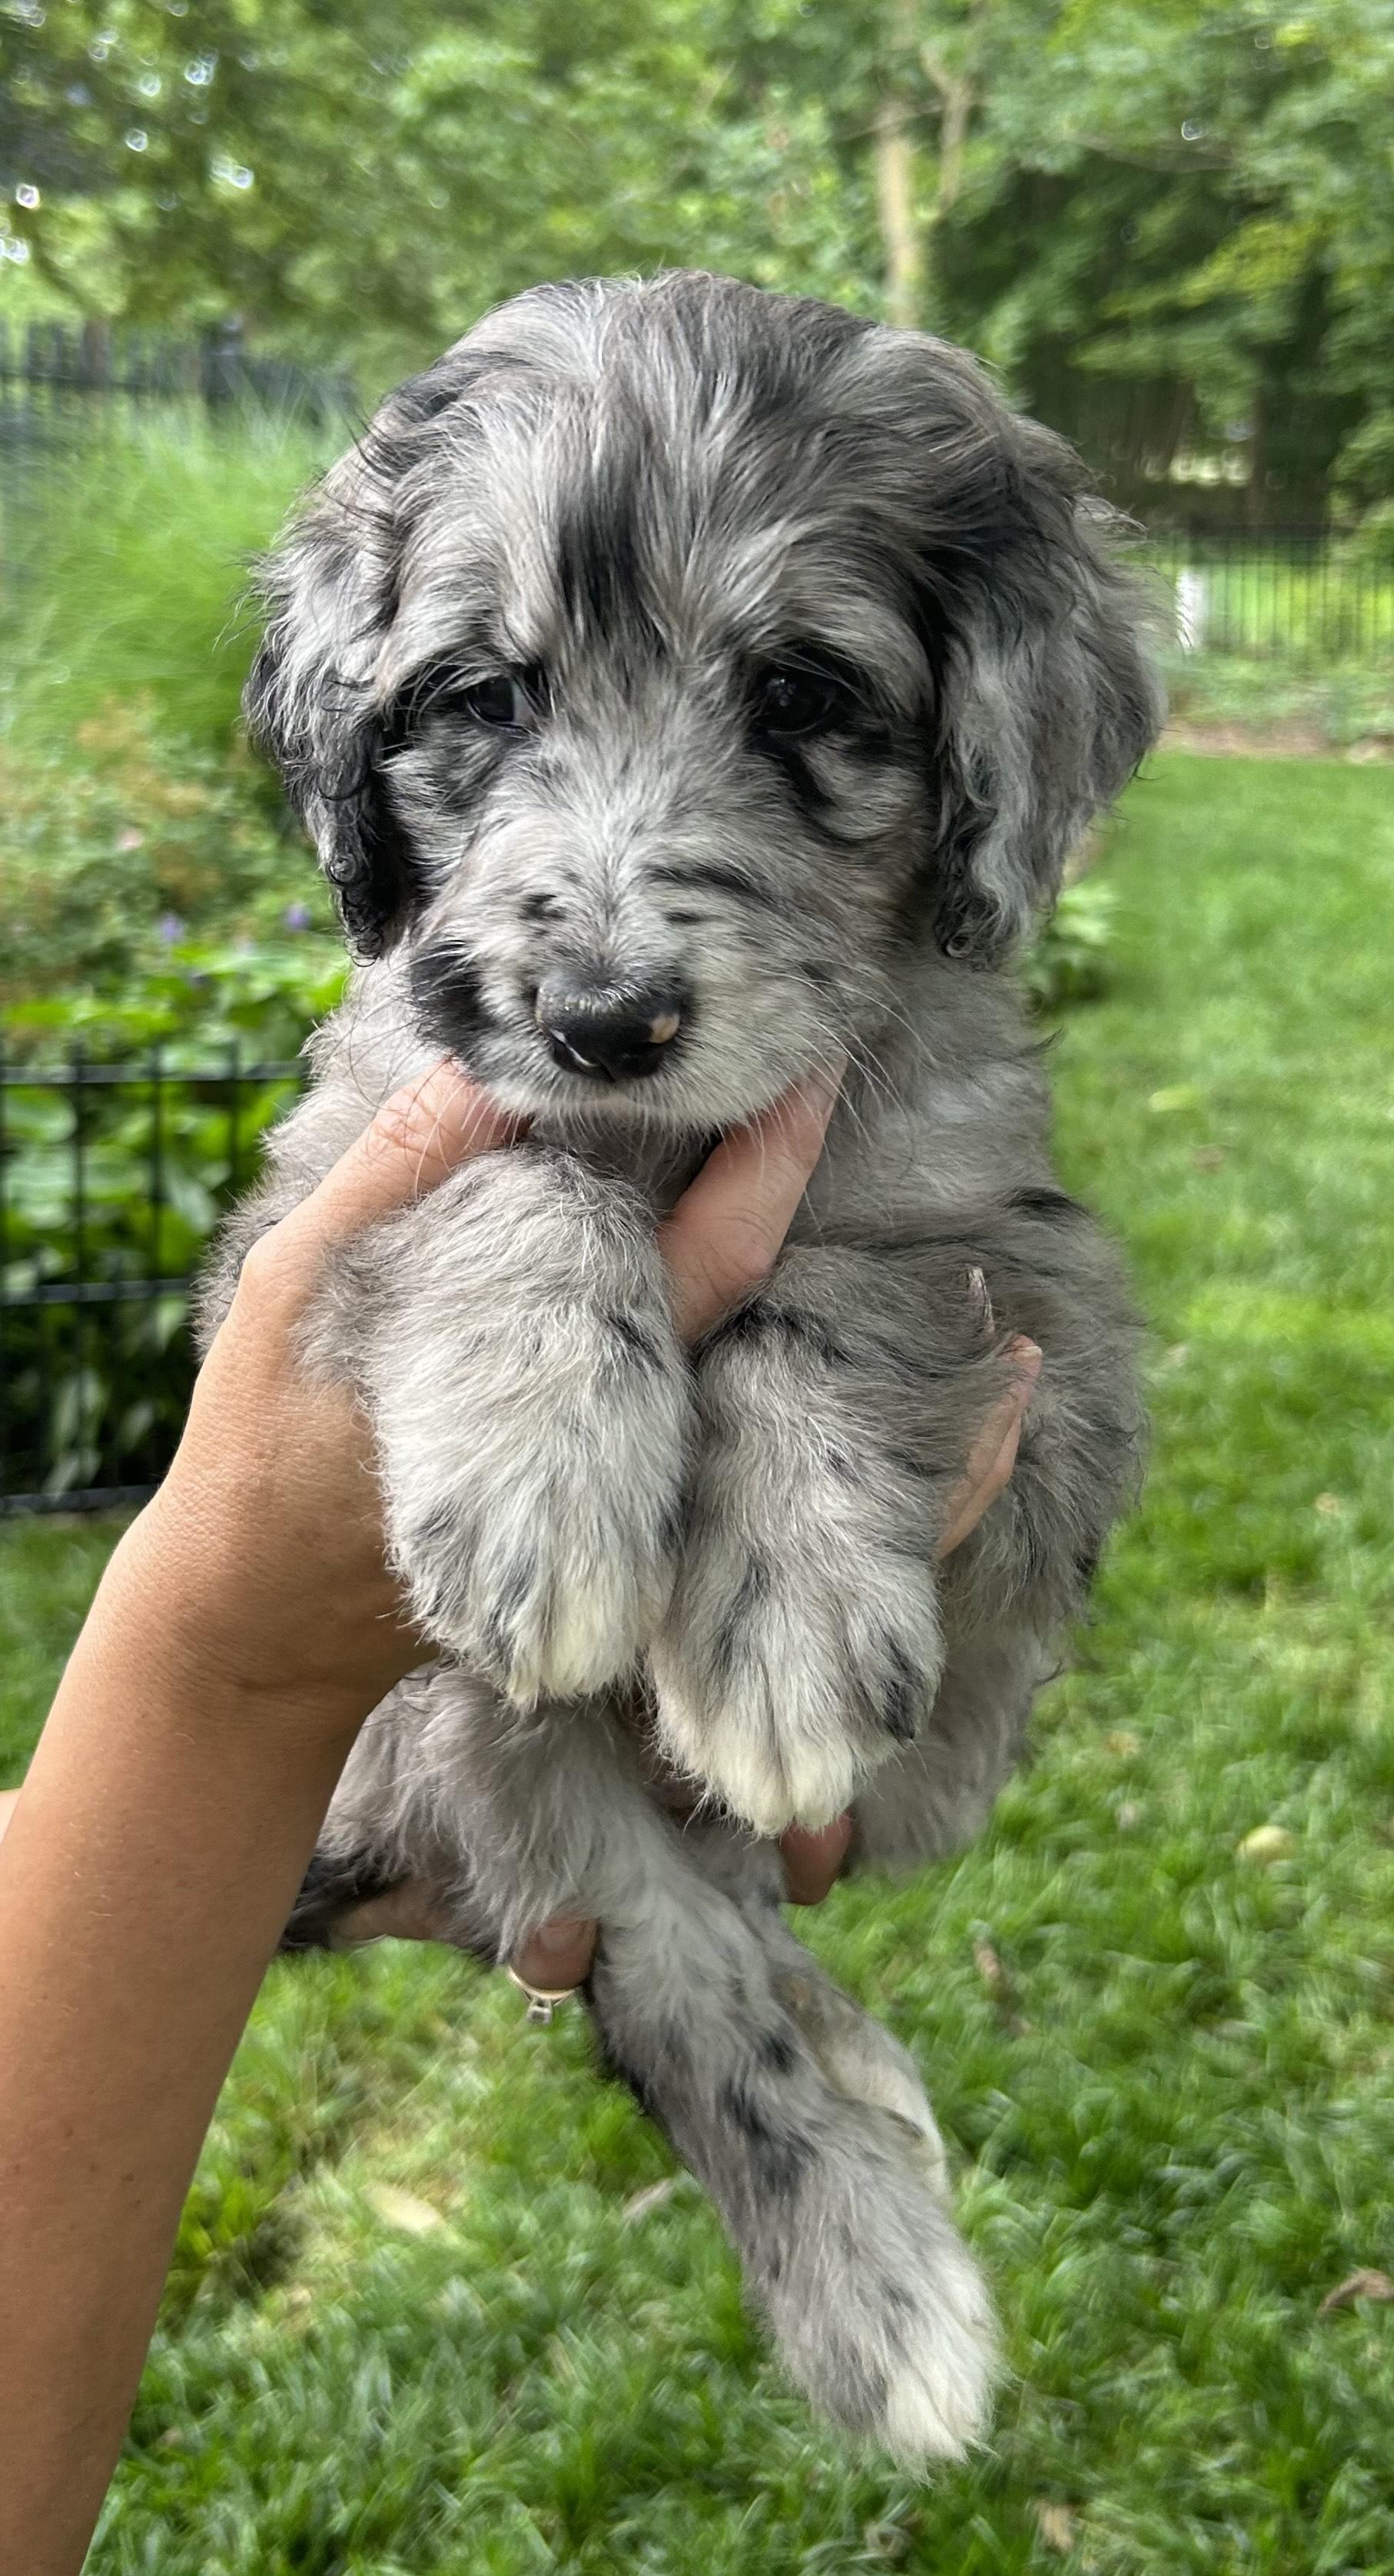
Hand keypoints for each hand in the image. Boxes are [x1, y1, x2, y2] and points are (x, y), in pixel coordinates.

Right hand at [0, 1078, 1036, 1987]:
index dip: (765, 1153)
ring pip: (798, 1447)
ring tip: (1013, 1330)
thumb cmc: (259, 1450)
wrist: (255, 1633)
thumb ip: (393, 1184)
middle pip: (772, 1331)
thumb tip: (491, 1073)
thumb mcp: (294, 1296)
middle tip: (928, 1148)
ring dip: (909, 1405)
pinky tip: (943, 1436)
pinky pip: (776, 1519)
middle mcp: (627, 1446)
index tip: (820, 1060)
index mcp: (557, 1370)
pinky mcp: (634, 1549)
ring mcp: (638, 1508)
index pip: (700, 1253)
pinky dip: (874, 1491)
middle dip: (847, 1248)